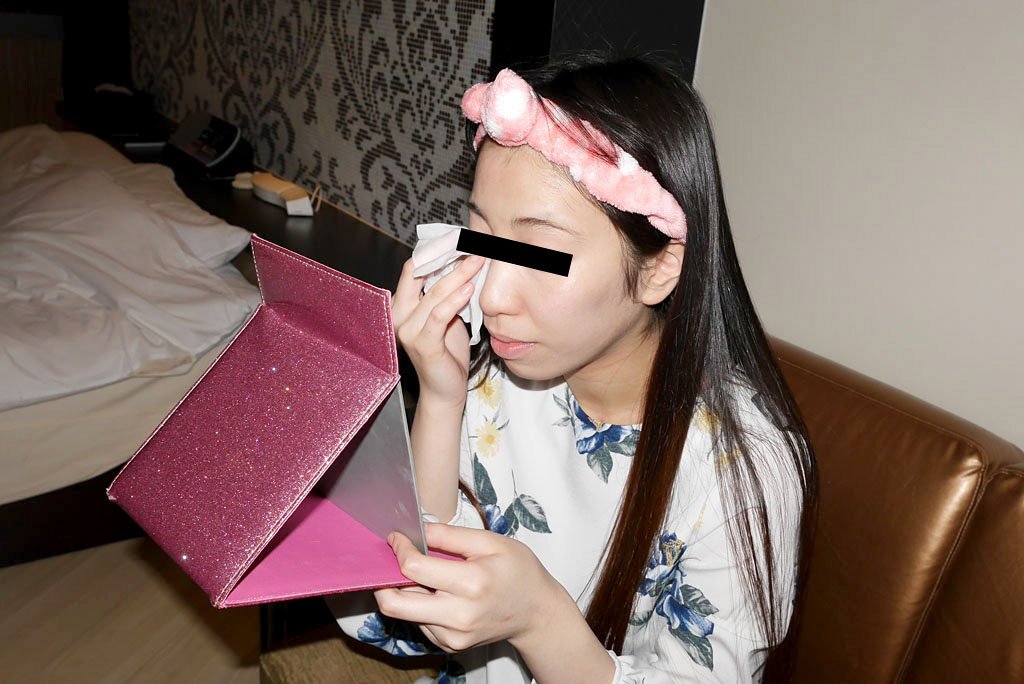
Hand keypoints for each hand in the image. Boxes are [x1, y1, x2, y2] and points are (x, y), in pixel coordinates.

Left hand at [373, 523, 573, 653]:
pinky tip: (439, 594)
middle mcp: (459, 615)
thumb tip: (417, 530)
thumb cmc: (518, 571)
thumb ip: (451, 535)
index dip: (399, 549)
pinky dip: (421, 606)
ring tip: (426, 576)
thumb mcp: (491, 541)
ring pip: (405, 614)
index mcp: (472, 583)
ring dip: (406, 592)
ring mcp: (453, 636)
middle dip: (384, 581)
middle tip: (391, 563)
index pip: (414, 568)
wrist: (537, 613)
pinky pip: (419, 624)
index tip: (396, 538)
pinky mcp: (450, 646)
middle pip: (395, 605)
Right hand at [392, 256, 484, 408]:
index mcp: (402, 305)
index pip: (414, 268)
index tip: (460, 238)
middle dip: (448, 256)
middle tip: (472, 243)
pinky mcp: (423, 344)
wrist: (446, 389)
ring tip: (478, 261)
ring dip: (459, 274)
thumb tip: (465, 261)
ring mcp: (408, 330)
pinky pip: (440, 315)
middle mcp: (399, 315)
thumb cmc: (448, 352)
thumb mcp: (447, 315)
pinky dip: (456, 299)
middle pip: (421, 274)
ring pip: (434, 293)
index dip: (435, 251)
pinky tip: (470, 289)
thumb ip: (447, 293)